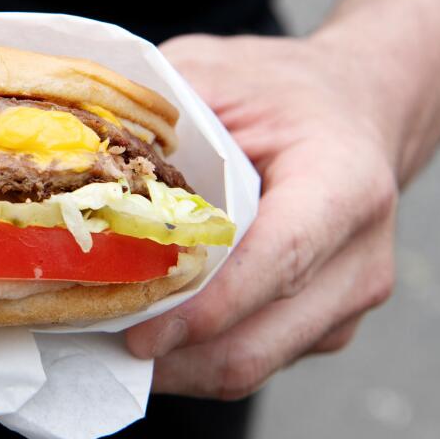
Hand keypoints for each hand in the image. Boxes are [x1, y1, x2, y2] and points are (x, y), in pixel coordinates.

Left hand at [126, 34, 399, 398]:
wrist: (355, 109)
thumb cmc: (281, 90)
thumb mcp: (221, 72)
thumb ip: (164, 115)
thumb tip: (79, 155)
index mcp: (345, 183)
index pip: (278, 262)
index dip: (207, 307)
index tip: (139, 334)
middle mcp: (360, 255)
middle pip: (259, 339)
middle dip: (172, 353)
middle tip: (94, 341)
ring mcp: (348, 301)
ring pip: (252, 366)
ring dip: (176, 365)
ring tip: (105, 341)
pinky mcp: (327, 327)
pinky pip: (253, 362)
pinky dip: (194, 359)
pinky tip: (146, 331)